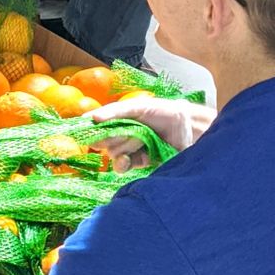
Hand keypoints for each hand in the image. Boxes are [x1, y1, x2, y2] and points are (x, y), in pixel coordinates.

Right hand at [88, 95, 216, 166]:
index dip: (92, 129)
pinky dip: (123, 164)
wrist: (187, 128)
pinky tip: (128, 159)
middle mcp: (123, 134)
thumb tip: (92, 118)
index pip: (98, 126)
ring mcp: (131, 149)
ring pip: (113, 153)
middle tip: (125, 133)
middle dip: (110, 138)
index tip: (87, 131)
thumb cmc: (162, 112)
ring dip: (122, 148)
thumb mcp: (137, 107)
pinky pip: (123, 166)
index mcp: (120, 119)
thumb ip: (115, 111)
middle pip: (104, 141)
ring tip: (138, 141)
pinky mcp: (140, 162)